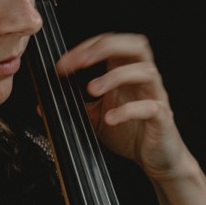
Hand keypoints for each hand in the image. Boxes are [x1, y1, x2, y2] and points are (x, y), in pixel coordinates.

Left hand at [55, 33, 197, 184]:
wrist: (156, 159)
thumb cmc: (132, 134)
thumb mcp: (96, 118)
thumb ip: (77, 107)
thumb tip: (44, 106)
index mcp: (127, 73)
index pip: (111, 45)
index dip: (87, 47)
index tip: (63, 64)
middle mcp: (143, 80)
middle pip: (135, 45)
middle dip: (106, 48)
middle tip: (81, 62)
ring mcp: (155, 97)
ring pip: (145, 71)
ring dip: (115, 76)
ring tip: (92, 89)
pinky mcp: (161, 118)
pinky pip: (149, 107)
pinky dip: (128, 110)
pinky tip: (111, 118)